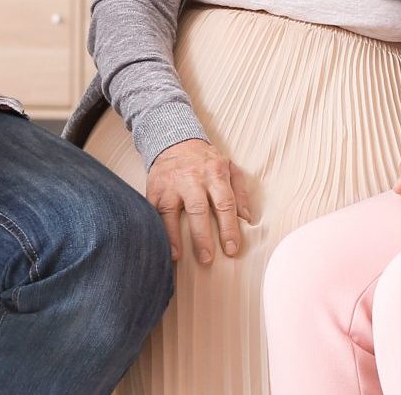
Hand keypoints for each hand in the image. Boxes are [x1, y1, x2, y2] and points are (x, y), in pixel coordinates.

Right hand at [145, 138, 253, 264]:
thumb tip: (247, 219)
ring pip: (170, 211)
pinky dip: (154, 227)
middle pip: (198, 209)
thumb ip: (240, 193)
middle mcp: (192, 178)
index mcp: (215, 174)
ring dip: (173, 236)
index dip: (229, 228)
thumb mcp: (230, 168)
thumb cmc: (206, 161)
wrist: (175, 141)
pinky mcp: (153, 188)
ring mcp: (170, 184)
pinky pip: (152, 211)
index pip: (225, 204)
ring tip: (177, 256)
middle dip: (202, 236)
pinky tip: (158, 243)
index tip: (231, 249)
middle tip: (207, 259)